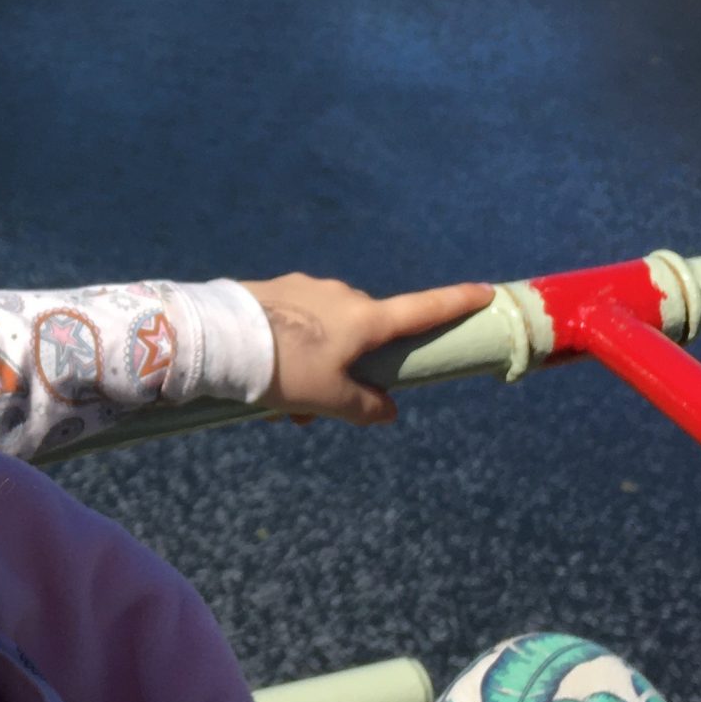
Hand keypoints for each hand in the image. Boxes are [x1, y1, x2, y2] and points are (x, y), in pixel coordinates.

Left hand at [244, 274, 494, 424]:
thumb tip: (388, 410)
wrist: (215, 339)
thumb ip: (364, 406)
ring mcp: (305, 289)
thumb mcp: (327, 399)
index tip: (485, 291)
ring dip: (311, 370)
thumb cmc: (282, 370)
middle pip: (362, 334)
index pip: (423, 309)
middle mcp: (340, 296)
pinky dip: (287, 354)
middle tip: (313, 412)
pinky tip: (259, 382)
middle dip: (347, 371)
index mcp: (365, 318)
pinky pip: (293, 325)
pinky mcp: (273, 291)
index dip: (456, 303)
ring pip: (323, 334)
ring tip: (278, 407)